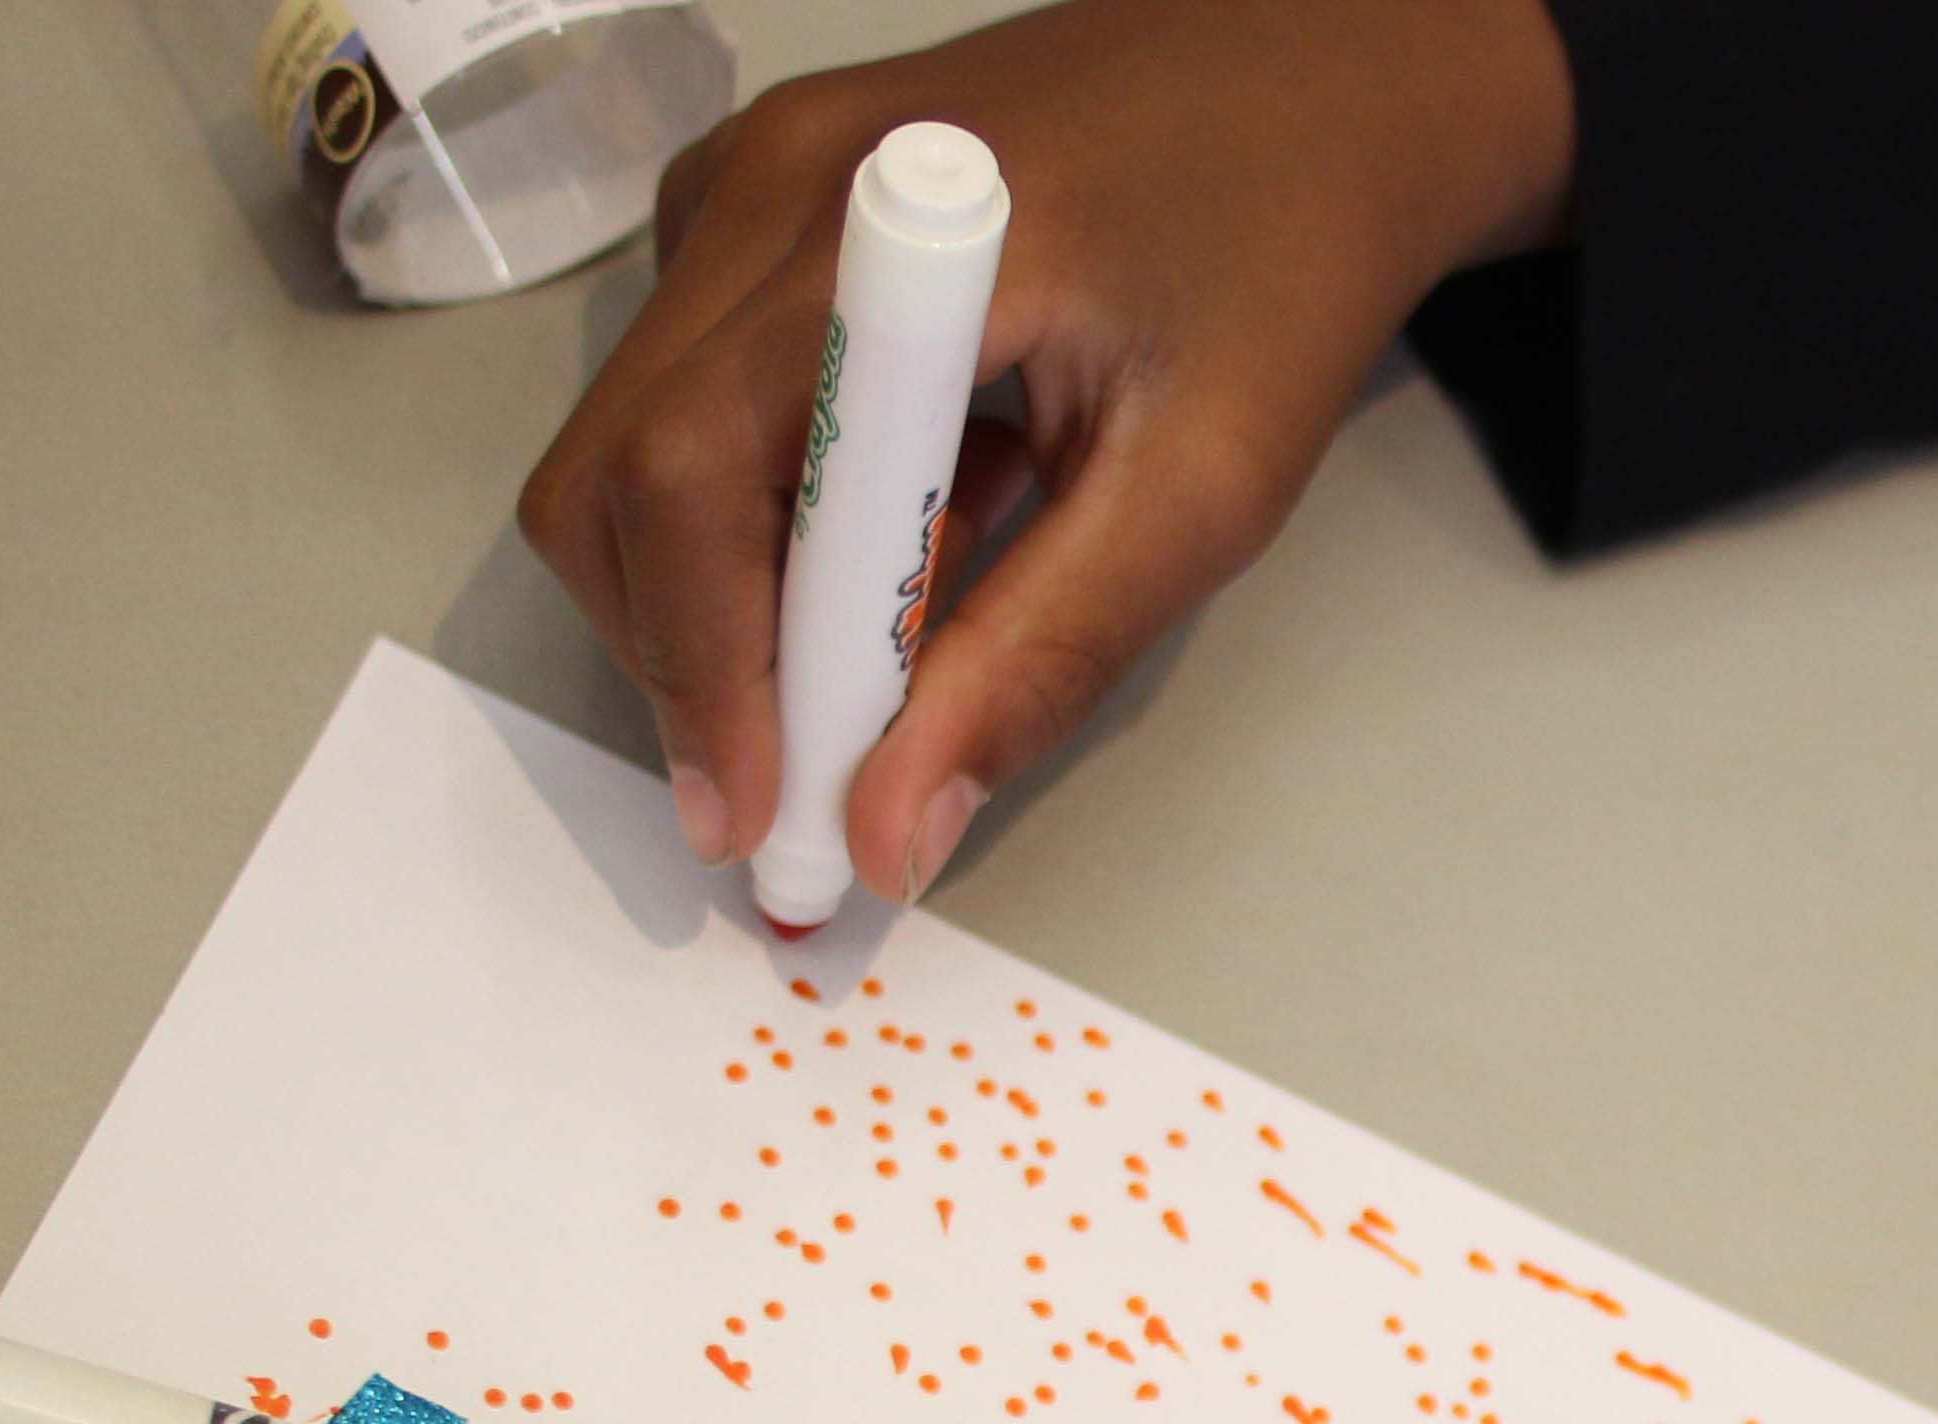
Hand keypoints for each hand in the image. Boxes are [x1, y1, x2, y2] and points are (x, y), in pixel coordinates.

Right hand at [517, 0, 1575, 906]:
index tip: (764, 816)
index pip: (683, 475)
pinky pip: (700, 406)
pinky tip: (935, 512)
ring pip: (646, 456)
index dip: (698, 667)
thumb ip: (1041, 657)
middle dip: (698, 656)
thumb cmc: (1281, 256)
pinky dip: (781, 514)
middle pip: (618, 475)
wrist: (1320, 83)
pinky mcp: (763, 217)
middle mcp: (762, 186)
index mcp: (866, 229)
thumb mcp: (1197, 490)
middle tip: (824, 776)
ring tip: (940, 597)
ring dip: (752, 588)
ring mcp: (748, 191)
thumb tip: (894, 827)